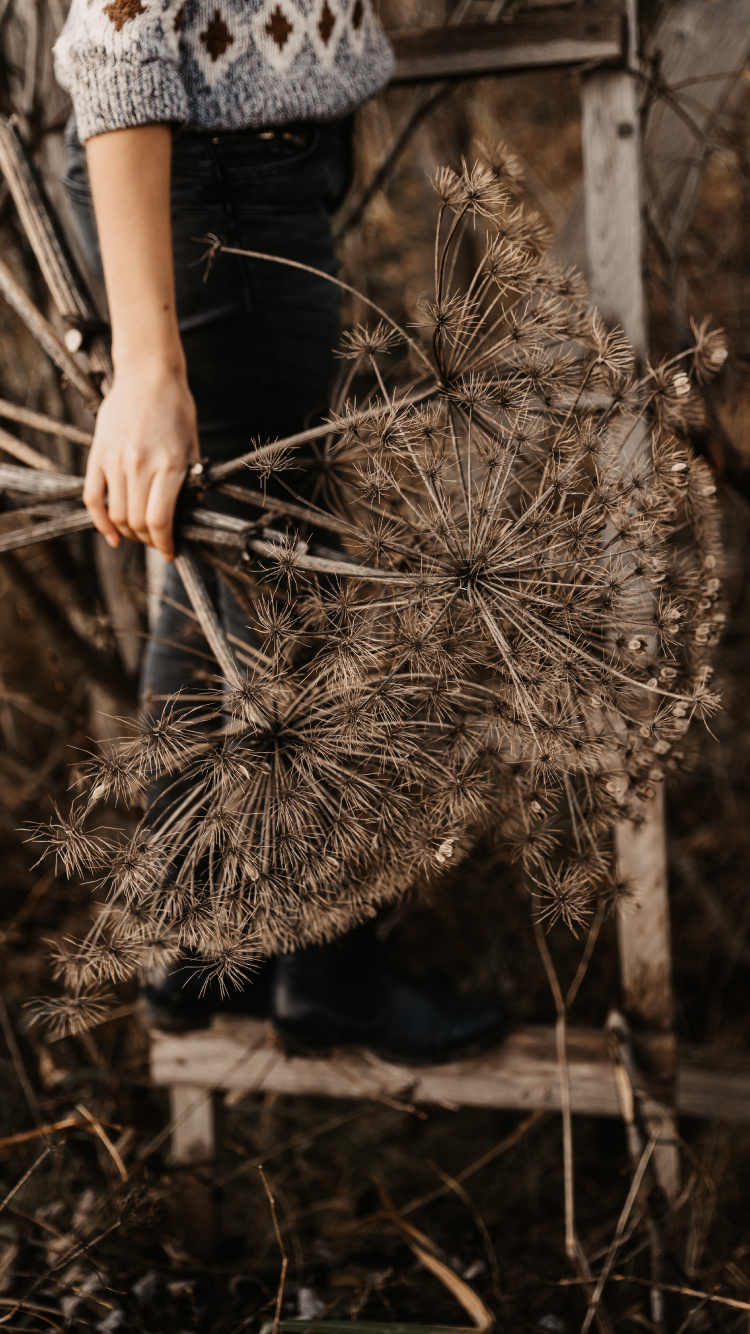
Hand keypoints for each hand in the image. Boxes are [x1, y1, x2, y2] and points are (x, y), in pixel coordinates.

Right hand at [83, 361, 199, 560]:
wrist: (148, 375)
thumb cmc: (176, 409)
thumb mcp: (192, 447)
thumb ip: (189, 481)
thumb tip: (184, 515)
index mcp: (168, 466)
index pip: (160, 521)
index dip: (164, 544)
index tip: (170, 552)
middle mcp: (139, 466)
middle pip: (136, 522)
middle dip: (148, 540)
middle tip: (156, 542)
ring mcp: (115, 461)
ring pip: (115, 515)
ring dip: (127, 532)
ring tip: (139, 534)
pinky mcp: (98, 455)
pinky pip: (92, 498)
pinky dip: (100, 521)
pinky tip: (111, 534)